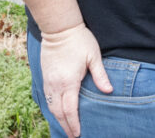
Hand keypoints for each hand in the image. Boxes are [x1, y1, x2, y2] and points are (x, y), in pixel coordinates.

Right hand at [40, 23, 112, 137]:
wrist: (59, 28)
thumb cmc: (80, 40)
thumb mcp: (94, 56)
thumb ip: (100, 75)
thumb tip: (109, 91)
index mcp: (69, 81)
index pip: (70, 109)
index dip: (74, 123)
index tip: (78, 133)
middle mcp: (56, 84)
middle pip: (58, 112)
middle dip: (66, 125)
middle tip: (73, 135)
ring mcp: (48, 81)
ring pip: (51, 106)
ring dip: (58, 118)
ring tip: (66, 127)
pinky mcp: (45, 76)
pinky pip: (47, 98)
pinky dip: (52, 108)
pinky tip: (57, 111)